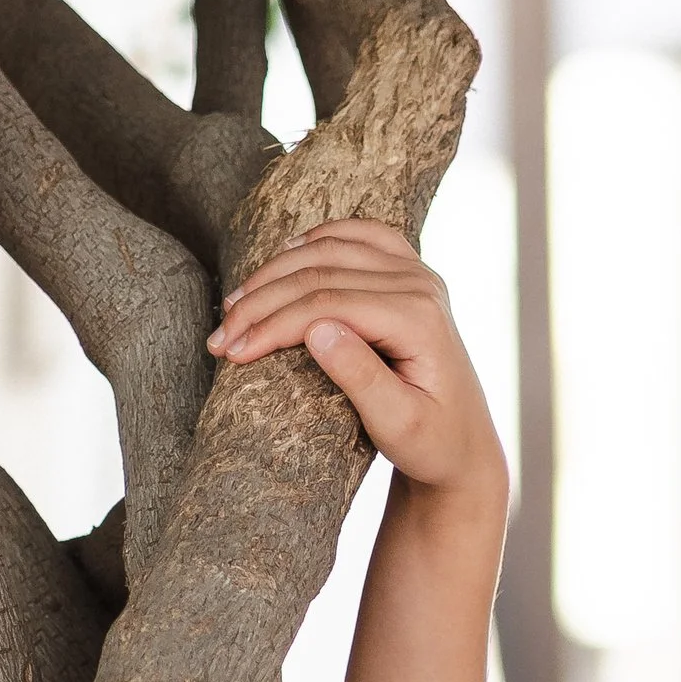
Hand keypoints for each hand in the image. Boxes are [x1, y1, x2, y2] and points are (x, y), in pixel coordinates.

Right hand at [209, 219, 506, 502]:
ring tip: (234, 307)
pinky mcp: (409, 272)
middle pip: (320, 272)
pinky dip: (314, 241)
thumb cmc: (431, 444)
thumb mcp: (397, 426)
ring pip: (330, 248)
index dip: (271, 326)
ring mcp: (417, 272)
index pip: (326, 304)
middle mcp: (421, 284)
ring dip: (274, 273)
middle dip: (260, 303)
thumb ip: (361, 378)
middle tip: (217, 339)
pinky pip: (356, 236)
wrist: (463, 445)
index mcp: (419, 318)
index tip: (229, 354)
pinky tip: (280, 260)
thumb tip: (315, 329)